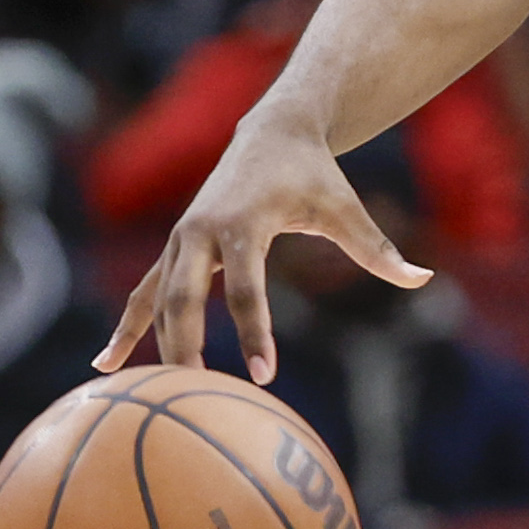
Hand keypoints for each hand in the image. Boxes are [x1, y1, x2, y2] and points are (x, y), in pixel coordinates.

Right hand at [97, 118, 426, 382]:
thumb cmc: (314, 174)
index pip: (246, 288)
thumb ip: (378, 248)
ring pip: (158, 300)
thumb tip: (422, 278)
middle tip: (192, 393)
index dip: (255, 333)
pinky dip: (125, 329)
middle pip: (185, 297)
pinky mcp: (173, 250)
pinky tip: (106, 366)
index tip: (263, 376)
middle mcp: (200, 231)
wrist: (271, 132)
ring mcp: (180, 240)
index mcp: (242, 223)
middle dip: (185, 345)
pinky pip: (142, 295)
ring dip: (152, 346)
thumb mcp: (345, 209)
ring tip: (151, 397)